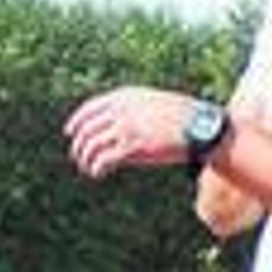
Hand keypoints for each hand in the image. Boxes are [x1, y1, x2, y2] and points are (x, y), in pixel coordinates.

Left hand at [65, 88, 197, 177]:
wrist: (201, 126)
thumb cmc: (184, 118)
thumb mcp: (155, 105)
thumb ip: (135, 111)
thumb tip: (125, 128)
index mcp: (125, 97)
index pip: (90, 108)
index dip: (76, 121)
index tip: (69, 133)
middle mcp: (121, 110)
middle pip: (87, 128)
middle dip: (79, 144)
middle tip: (79, 158)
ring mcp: (126, 127)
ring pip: (91, 144)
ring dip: (85, 159)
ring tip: (88, 169)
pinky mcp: (133, 146)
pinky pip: (104, 158)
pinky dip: (96, 167)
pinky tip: (98, 174)